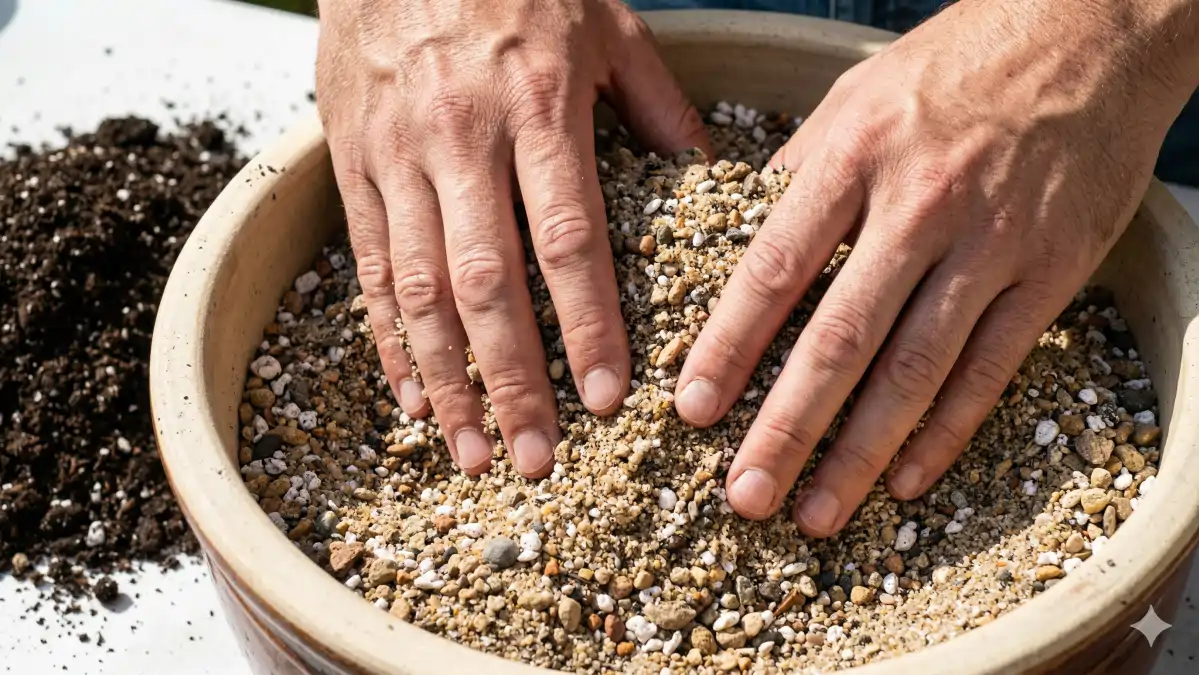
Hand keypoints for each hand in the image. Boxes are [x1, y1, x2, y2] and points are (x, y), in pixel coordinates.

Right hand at [316, 0, 708, 476]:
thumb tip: (709, 173)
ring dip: (446, 381)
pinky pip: (368, 265)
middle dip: (513, 381)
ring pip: (416, 289)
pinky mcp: (350, 163)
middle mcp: (461, 138)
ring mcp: (396, 154)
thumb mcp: (604, 21)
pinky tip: (412, 396)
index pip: (567, 237)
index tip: (610, 398)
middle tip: (538, 460)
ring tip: (471, 453)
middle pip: (486, 282)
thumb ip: (655, 102)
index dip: (588, 324)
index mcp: (538, 104)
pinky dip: (388, 339)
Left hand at [674, 0, 1199, 534]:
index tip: (693, 409)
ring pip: (916, 368)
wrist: (1090, 32)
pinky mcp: (1051, 272)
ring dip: (860, 451)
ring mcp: (992, 243)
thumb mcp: (855, 99)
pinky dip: (947, 431)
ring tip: (815, 512)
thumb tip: (730, 249)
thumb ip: (796, 179)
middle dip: (787, 424)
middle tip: (745, 495)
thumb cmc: (952, 68)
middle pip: (842, 336)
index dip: (729, 345)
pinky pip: (991, 369)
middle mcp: (922, 204)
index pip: (775, 268)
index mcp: (855, 156)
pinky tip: (904, 480)